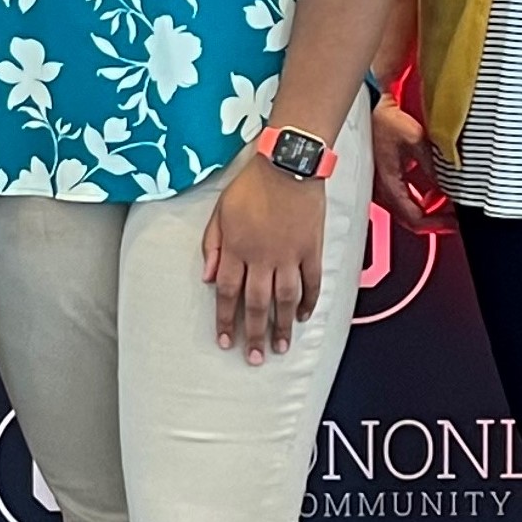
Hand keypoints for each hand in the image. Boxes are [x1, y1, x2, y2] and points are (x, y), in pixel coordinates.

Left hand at [203, 154, 331, 362]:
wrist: (288, 164)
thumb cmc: (251, 185)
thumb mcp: (220, 212)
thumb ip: (212, 246)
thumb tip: (209, 279)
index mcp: (236, 249)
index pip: (228, 293)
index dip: (226, 320)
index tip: (225, 341)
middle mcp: (262, 257)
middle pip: (256, 303)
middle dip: (254, 333)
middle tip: (255, 357)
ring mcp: (289, 255)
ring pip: (285, 299)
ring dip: (282, 325)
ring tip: (281, 347)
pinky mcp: (312, 249)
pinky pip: (312, 282)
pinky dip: (310, 301)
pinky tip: (305, 316)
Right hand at [368, 94, 450, 231]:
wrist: (369, 107)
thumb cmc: (383, 120)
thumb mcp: (415, 140)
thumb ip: (432, 165)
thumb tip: (450, 184)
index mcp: (388, 185)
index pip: (414, 219)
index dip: (437, 225)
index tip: (454, 222)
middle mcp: (381, 191)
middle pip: (410, 220)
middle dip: (434, 221)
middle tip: (455, 217)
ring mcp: (381, 186)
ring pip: (407, 211)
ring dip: (428, 211)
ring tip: (448, 204)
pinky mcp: (384, 179)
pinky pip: (403, 199)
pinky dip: (420, 201)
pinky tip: (434, 193)